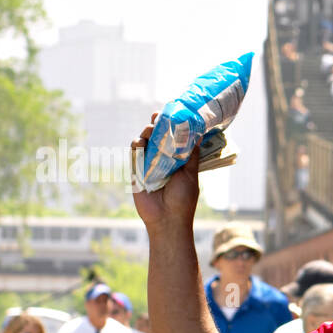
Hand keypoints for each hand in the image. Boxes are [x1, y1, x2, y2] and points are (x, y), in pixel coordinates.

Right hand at [131, 111, 201, 231]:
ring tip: (151, 129)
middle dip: (157, 124)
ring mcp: (147, 165)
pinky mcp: (135, 171)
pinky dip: (136, 146)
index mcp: (176, 160)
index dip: (171, 126)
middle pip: (157, 136)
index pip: (173, 138)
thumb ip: (191, 155)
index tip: (172, 113)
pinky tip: (141, 142)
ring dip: (147, 133)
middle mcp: (161, 160)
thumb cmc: (183, 199)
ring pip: (144, 142)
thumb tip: (198, 135)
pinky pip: (133, 154)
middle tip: (158, 117)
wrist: (168, 219)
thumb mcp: (190, 174)